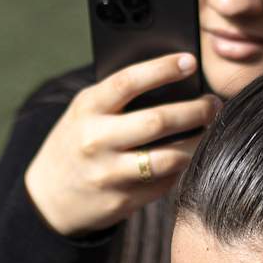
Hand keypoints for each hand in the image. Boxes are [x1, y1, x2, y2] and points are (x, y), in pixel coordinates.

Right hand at [21, 55, 219, 237]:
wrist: (49, 198)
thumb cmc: (77, 142)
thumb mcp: (86, 112)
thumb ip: (119, 97)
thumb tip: (175, 80)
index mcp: (87, 109)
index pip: (129, 81)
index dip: (163, 69)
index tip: (191, 62)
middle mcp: (97, 141)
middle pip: (158, 122)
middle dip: (194, 111)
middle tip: (213, 103)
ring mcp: (110, 174)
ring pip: (169, 158)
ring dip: (198, 143)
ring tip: (210, 131)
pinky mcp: (123, 201)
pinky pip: (165, 182)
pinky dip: (183, 168)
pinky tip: (190, 156)